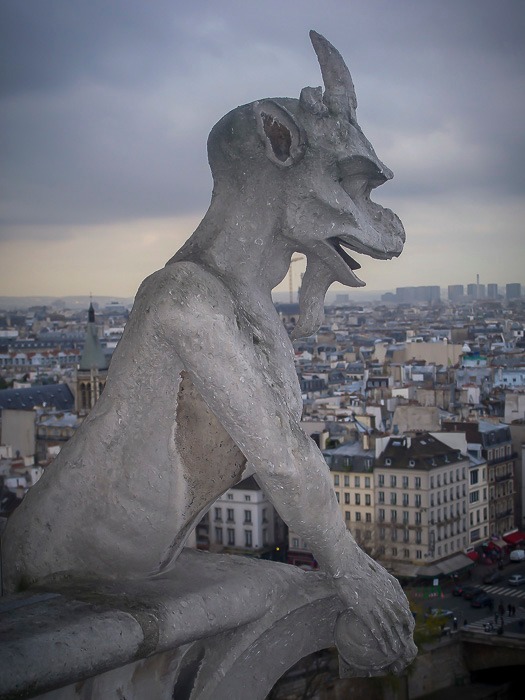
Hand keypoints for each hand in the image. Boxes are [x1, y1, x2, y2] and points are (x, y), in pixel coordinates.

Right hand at [333, 548, 416, 675]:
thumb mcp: (380, 572)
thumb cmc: (360, 565)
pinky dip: (382, 642)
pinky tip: (385, 650)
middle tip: (405, 647)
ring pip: (389, 629)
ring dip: (394, 643)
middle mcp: (386, 600)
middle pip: (399, 623)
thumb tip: (393, 592)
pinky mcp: (364, 612)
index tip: (408, 631)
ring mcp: (376, 606)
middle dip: (403, 636)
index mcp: (392, 590)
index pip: (405, 612)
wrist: (346, 563)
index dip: (408, 623)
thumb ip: (388, 583)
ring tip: (397, 653)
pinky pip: (376, 631)